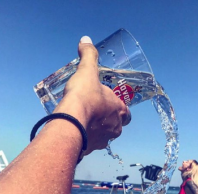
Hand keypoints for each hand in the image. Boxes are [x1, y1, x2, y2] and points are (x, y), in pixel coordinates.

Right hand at [54, 36, 130, 154]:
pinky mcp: (90, 149)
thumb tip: (86, 40)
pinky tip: (76, 132)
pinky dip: (85, 139)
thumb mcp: (87, 71)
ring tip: (83, 121)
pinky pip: (90, 145)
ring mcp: (103, 141)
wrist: (70, 122)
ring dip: (96, 130)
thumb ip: (89, 56)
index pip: (127, 114)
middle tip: (94, 112)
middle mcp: (115, 128)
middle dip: (107, 120)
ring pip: (103, 137)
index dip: (120, 110)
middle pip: (116, 126)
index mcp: (120, 111)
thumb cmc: (84, 96)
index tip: (110, 105)